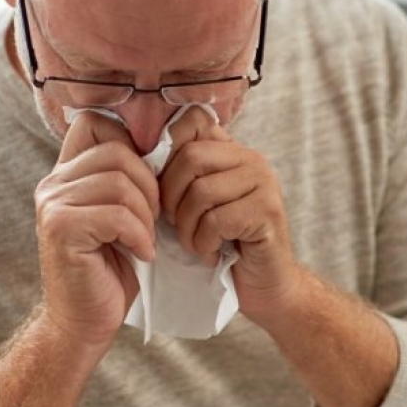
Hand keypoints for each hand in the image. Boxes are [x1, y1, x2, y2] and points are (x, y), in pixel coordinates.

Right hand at [34, 111, 157, 346]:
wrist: (86, 320)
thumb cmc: (113, 267)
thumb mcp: (124, 213)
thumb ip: (129, 179)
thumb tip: (167, 144)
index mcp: (67, 173)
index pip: (95, 122)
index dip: (130, 142)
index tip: (148, 180)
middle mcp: (53, 183)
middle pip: (117, 152)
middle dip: (149, 186)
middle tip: (154, 220)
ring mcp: (53, 204)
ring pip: (120, 183)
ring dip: (146, 215)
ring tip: (144, 239)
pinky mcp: (61, 229)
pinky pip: (117, 215)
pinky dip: (139, 235)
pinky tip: (140, 253)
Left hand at [159, 107, 300, 322]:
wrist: (262, 284)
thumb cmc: (221, 244)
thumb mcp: (195, 204)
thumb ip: (179, 176)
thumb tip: (138, 156)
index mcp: (232, 151)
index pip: (193, 121)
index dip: (167, 151)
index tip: (162, 188)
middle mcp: (252, 160)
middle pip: (191, 158)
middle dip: (171, 197)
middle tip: (177, 224)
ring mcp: (264, 184)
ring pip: (202, 192)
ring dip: (187, 227)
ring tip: (197, 242)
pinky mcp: (268, 212)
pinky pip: (217, 220)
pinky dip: (204, 243)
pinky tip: (213, 252)